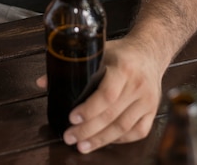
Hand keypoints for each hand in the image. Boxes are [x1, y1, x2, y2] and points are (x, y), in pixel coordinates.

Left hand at [38, 36, 162, 152]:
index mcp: (123, 68)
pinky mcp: (153, 110)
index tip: (72, 118)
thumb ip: (71, 66)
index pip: (107, 94)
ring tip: (82, 146)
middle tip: (69, 137)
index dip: (89, 110)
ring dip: (101, 140)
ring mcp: (147, 100)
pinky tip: (105, 140)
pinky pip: (137, 132)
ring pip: (123, 127)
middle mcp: (137, 85)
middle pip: (112, 115)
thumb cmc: (120, 52)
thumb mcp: (98, 51)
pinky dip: (120, 140)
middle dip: (88, 130)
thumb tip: (42, 82)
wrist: (149, 51)